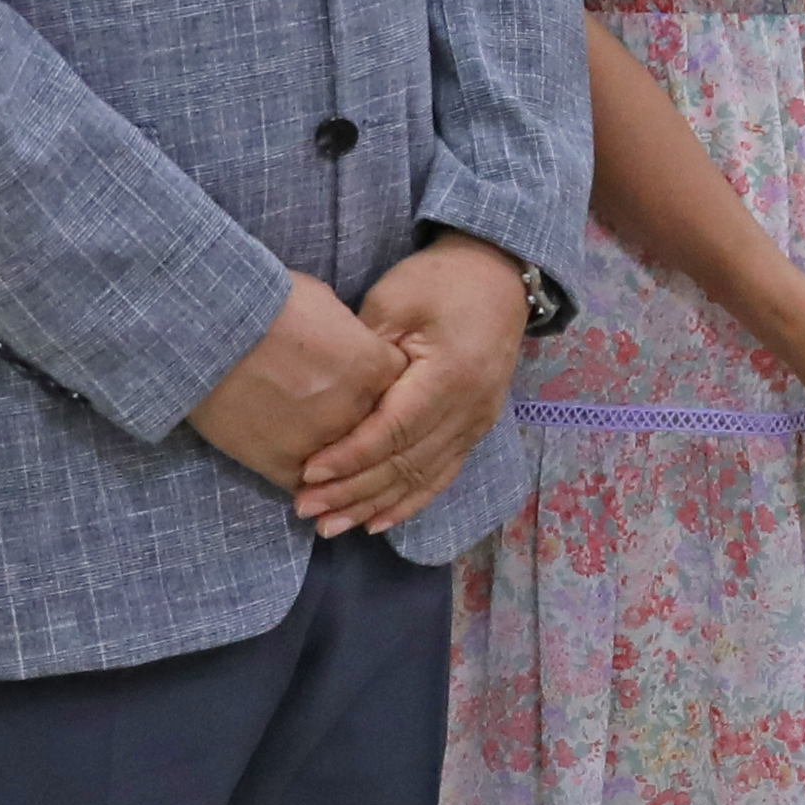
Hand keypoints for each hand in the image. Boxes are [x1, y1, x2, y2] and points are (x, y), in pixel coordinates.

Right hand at [191, 270, 400, 503]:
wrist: (205, 332)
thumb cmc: (263, 304)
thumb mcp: (323, 304)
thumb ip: (349, 334)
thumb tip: (348, 345)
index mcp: (375, 366)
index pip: (400, 387)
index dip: (384, 387)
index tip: (369, 385)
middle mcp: (358, 410)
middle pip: (378, 430)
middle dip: (365, 425)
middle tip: (343, 421)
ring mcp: (324, 444)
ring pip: (347, 467)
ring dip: (339, 464)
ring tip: (321, 455)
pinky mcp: (285, 466)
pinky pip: (310, 486)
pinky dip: (307, 483)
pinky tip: (302, 475)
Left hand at [299, 231, 532, 538]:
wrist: (498, 276)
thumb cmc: (438, 281)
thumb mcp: (393, 300)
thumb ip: (364, 353)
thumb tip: (326, 400)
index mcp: (450, 376)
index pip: (393, 430)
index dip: (350, 456)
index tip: (308, 472)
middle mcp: (469, 410)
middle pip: (406, 464)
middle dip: (353, 491)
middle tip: (306, 508)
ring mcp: (477, 423)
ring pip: (422, 478)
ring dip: (374, 505)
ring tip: (331, 527)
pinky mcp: (476, 429)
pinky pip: (442, 476)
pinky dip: (409, 502)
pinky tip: (377, 522)